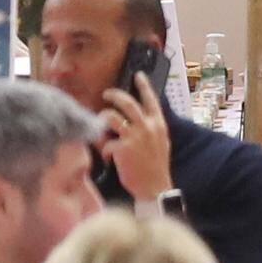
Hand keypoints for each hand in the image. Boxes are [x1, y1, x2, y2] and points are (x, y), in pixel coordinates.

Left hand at [95, 83, 174, 201]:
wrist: (155, 187)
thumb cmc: (157, 167)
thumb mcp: (161, 143)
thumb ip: (152, 130)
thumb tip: (142, 120)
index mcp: (158, 125)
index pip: (151, 100)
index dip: (144, 86)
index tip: (138, 75)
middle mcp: (147, 127)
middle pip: (127, 102)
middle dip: (114, 95)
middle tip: (106, 94)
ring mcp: (134, 137)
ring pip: (111, 116)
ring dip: (102, 118)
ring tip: (100, 124)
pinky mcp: (122, 149)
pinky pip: (106, 142)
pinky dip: (104, 149)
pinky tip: (107, 157)